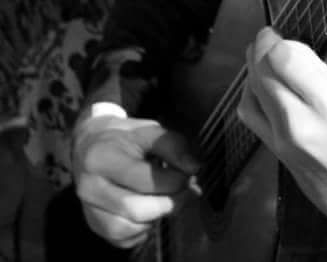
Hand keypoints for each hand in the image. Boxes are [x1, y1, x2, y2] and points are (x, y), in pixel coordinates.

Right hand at [72, 114, 199, 247]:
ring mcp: (88, 209)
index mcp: (101, 158)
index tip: (189, 174)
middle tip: (186, 190)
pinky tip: (151, 209)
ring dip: (157, 217)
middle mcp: (89, 187)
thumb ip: (174, 146)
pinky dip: (144, 229)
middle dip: (169, 203)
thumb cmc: (125, 137)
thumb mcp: (149, 130)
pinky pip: (123, 239)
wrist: (91, 144)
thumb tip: (195, 168)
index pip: (143, 180)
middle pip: (135, 210)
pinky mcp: (94, 224)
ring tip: (168, 198)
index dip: (174, 180)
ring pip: (128, 229)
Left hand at [238, 25, 326, 248]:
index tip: (284, 29)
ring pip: (252, 88)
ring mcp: (284, 138)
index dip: (279, 38)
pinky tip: (261, 81)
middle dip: (264, 45)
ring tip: (266, 54)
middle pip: (263, 69)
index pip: (285, 58)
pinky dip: (249, 91)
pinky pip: (248, 113)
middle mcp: (302, 120)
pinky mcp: (275, 150)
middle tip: (273, 36)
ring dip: (255, 65)